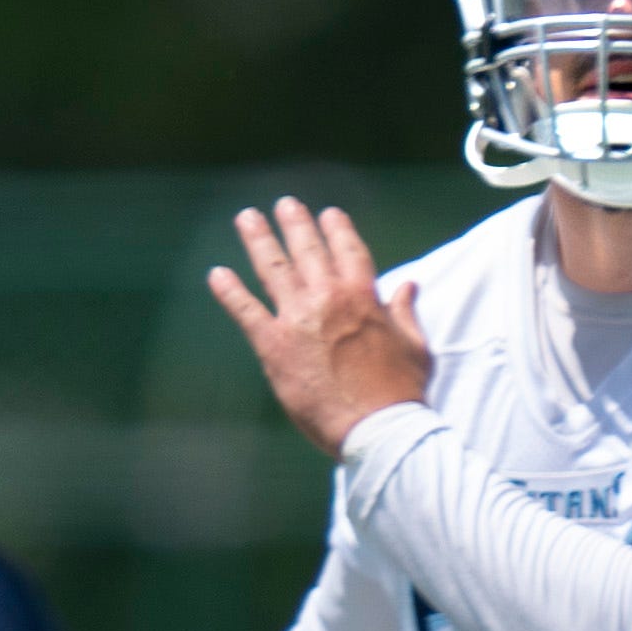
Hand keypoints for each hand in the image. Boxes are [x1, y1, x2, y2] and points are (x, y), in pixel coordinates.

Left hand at [206, 199, 435, 454]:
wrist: (376, 425)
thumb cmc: (400, 390)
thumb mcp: (415, 345)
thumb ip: (404, 312)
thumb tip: (408, 285)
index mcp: (364, 295)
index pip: (348, 250)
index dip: (337, 230)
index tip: (328, 213)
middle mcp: (329, 297)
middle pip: (307, 250)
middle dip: (295, 224)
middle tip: (284, 204)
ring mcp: (298, 318)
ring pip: (273, 268)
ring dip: (259, 241)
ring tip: (247, 218)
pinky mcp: (273, 345)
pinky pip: (246, 311)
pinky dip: (229, 291)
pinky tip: (216, 274)